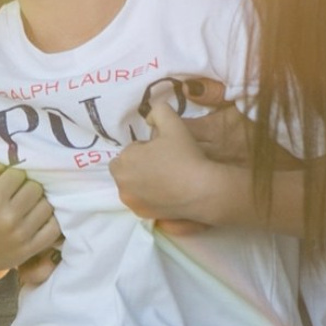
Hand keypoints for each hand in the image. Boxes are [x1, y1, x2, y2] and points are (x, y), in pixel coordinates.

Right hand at [0, 155, 61, 284]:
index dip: (14, 173)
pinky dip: (50, 220)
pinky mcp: (30, 249)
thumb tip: (4, 160)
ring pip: (47, 206)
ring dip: (39, 201)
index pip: (18, 174)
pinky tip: (39, 217)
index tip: (9, 180)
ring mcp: (21, 235)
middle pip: (35, 188)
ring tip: (29, 204)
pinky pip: (53, 229)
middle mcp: (8, 218)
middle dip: (28, 185)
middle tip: (20, 191)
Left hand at [112, 95, 235, 227]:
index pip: (129, 150)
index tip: (162, 151)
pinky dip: (148, 196)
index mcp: (124, 161)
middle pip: (127, 168)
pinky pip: (140, 200)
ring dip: (142, 180)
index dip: (145, 149)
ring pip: (132, 184)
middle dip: (139, 164)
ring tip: (167, 178)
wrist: (203, 190)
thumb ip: (158, 111)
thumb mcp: (173, 123)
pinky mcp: (142, 215)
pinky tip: (167, 192)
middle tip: (164, 163)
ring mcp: (131, 202)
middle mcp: (122, 183)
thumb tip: (149, 117)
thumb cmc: (185, 156)